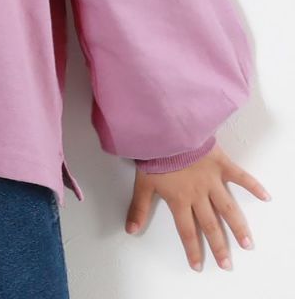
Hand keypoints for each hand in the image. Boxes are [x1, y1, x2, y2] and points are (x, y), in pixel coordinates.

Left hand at [125, 142, 270, 271]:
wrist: (166, 130)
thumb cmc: (154, 154)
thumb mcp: (143, 182)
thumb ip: (139, 207)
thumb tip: (131, 230)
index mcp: (179, 200)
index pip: (186, 230)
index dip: (192, 249)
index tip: (198, 266)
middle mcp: (198, 194)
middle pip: (210, 225)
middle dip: (218, 246)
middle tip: (226, 264)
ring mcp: (212, 180)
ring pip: (227, 208)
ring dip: (238, 226)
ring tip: (247, 244)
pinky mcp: (221, 164)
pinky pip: (240, 176)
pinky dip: (253, 186)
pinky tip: (265, 197)